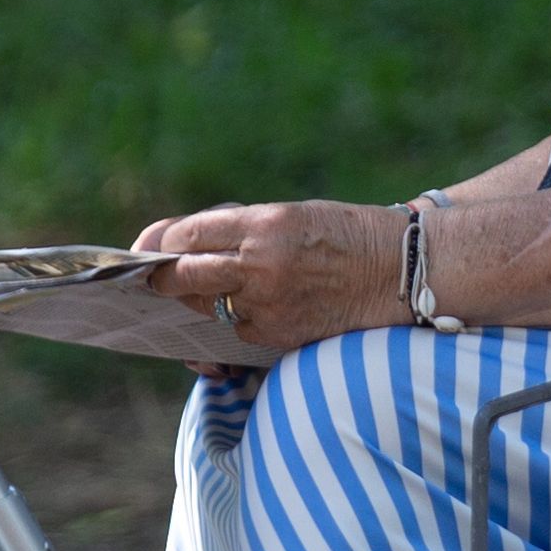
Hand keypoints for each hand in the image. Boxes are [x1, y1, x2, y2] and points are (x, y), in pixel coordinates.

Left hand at [127, 200, 404, 358]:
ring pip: (207, 306)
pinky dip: (238, 320)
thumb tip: (185, 242)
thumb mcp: (291, 215)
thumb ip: (241, 228)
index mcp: (265, 224)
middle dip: (162, 279)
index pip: (188, 236)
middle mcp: (262, 265)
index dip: (161, 243)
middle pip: (184, 277)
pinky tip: (258, 307)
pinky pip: (238, 330)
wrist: (401, 273)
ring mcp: (269, 305)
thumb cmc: (346, 235)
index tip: (149, 248)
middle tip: (154, 279)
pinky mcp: (280, 335)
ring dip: (200, 299)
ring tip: (204, 290)